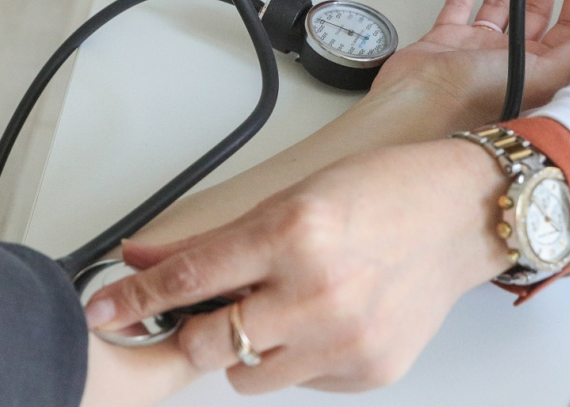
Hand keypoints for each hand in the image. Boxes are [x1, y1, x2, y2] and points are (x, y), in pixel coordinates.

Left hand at [82, 0, 569, 394]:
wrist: (466, 214)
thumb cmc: (389, 188)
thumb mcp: (298, 192)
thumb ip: (224, 235)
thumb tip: (148, 257)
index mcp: (295, 232)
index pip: (191, 277)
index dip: (137, 298)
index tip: (103, 312)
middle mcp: (317, 292)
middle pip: (210, 342)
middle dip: (191, 331)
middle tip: (200, 312)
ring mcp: (345, 340)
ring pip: (248, 375)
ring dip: (243, 349)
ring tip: (276, 309)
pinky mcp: (368, 371)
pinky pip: (301, 382)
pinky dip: (296, 357)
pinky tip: (324, 319)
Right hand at [368, 0, 569, 134]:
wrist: (417, 104)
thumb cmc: (474, 99)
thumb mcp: (540, 74)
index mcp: (538, 71)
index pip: (568, 30)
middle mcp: (509, 60)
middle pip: (534, 10)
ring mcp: (476, 49)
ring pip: (500, 2)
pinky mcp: (445, 40)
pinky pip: (461, 4)